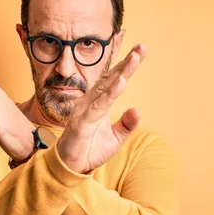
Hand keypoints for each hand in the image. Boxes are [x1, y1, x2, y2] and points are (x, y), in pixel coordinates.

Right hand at [56, 44, 144, 173]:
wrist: (72, 167)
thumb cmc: (90, 150)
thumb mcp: (115, 138)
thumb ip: (127, 124)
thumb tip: (137, 109)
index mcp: (100, 103)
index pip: (115, 80)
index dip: (127, 65)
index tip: (141, 50)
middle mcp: (92, 102)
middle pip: (111, 78)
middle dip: (127, 62)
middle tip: (141, 46)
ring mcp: (86, 110)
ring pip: (106, 87)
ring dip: (121, 72)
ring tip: (134, 58)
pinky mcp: (82, 121)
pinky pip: (98, 105)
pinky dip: (110, 94)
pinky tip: (120, 82)